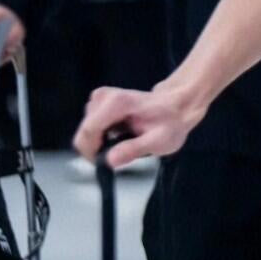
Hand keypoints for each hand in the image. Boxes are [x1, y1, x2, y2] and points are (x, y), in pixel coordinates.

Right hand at [73, 80, 205, 168]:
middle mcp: (104, 97)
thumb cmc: (170, 121)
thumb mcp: (157, 141)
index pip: (88, 131)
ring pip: (86, 131)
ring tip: (125, 142)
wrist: (176, 106)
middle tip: (118, 155)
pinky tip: (120, 135)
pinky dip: (102, 136)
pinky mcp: (99, 103)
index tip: (104, 163)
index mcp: (116, 104)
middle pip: (84, 132)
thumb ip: (132, 150)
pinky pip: (91, 127)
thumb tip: (110, 161)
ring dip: (101, 142)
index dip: (91, 152)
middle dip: (97, 148)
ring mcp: (100, 98)